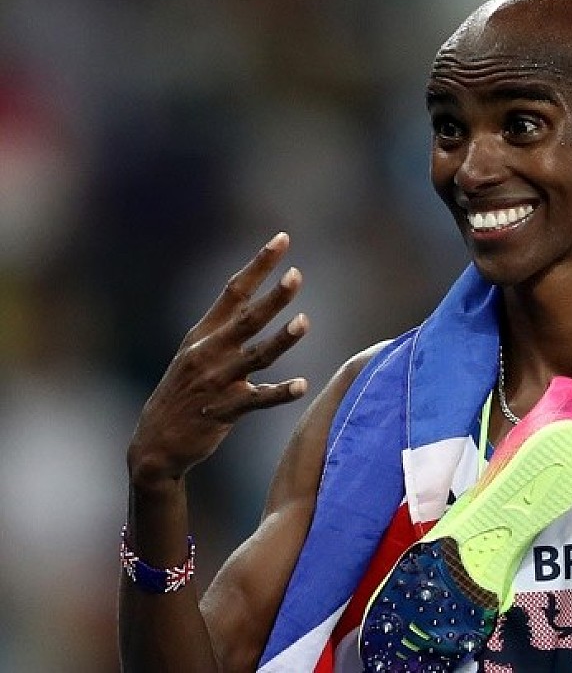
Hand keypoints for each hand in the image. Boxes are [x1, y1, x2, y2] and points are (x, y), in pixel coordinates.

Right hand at [128, 232, 308, 486]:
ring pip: (255, 356)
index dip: (259, 264)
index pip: (234, 290)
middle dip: (272, 297)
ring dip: (281, 339)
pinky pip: (257, 399)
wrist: (155, 443)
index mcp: (203, 333)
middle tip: (296, 275)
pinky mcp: (223, 410)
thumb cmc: (184, 393)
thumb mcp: (196, 354)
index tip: (282, 240)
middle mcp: (209, 352)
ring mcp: (216, 381)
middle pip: (246, 319)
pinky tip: (301, 385)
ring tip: (304, 321)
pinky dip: (279, 392)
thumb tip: (258, 302)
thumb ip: (226, 329)